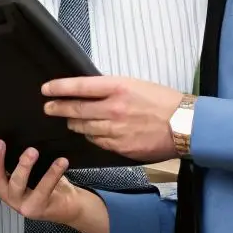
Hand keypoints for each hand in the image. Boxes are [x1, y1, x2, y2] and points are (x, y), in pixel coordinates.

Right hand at [0, 141, 108, 232]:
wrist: (70, 205)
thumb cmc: (50, 185)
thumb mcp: (33, 172)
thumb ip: (22, 160)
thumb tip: (18, 134)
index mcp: (6, 187)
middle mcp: (10, 197)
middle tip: (0, 143)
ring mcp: (23, 205)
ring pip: (18, 184)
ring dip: (24, 166)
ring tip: (33, 151)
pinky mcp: (38, 208)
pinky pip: (44, 189)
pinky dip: (53, 173)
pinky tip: (62, 161)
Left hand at [42, 76, 182, 163]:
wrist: (185, 125)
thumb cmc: (165, 102)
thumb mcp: (138, 85)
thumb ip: (113, 89)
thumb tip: (92, 92)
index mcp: (118, 87)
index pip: (80, 86)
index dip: (60, 88)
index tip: (46, 89)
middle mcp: (113, 108)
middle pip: (76, 109)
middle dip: (58, 108)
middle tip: (49, 107)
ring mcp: (115, 129)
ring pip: (84, 127)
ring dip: (75, 123)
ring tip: (70, 120)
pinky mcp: (119, 147)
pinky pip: (97, 141)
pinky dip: (91, 135)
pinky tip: (91, 132)